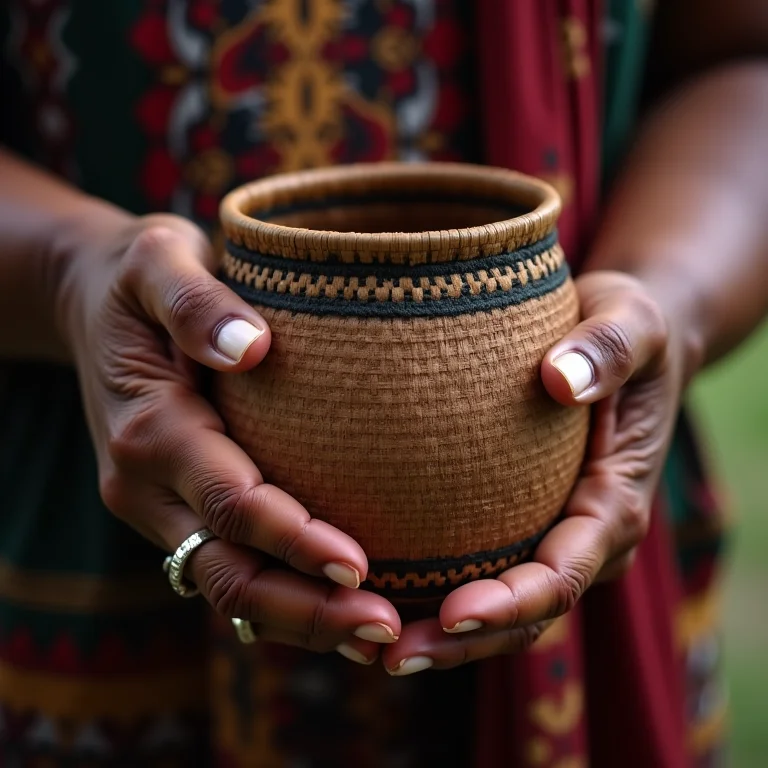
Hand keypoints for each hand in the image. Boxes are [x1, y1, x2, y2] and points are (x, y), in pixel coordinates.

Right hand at [56, 212, 399, 662]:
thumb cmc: (137, 275)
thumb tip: (251, 349)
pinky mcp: (173, 506)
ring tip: (377, 635)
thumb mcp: (158, 259)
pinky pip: (224, 567)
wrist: (88, 299)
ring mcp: (156, 503)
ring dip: (298, 619)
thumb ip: (196, 301)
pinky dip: (278, 599)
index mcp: (150, 427)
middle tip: (386, 628)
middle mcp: (147, 483)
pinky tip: (335, 608)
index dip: (294, 540)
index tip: (360, 563)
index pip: (232, 503)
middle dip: (306, 608)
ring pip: (224, 587)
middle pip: (227, 571)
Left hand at [381, 271, 679, 673]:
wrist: (625, 344)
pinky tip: (377, 591)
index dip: (511, 603)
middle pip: (528, 615)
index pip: (564, 574)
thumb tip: (560, 381)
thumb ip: (607, 349)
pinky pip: (485, 572)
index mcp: (615, 504)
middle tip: (391, 653)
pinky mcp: (526, 522)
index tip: (451, 612)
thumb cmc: (628, 331)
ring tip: (372, 648)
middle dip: (464, 643)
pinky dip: (439, 597)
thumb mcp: (630, 322)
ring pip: (504, 611)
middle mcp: (587, 537)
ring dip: (445, 638)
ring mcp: (556, 536)